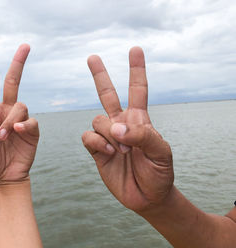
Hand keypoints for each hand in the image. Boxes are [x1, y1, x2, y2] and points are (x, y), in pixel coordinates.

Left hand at [0, 44, 38, 185]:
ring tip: (3, 136)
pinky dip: (25, 124)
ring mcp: (19, 121)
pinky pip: (31, 121)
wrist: (5, 178)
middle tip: (25, 45)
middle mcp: (5, 112)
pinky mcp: (32, 131)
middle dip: (17, 63)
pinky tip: (17, 132)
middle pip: (12, 83)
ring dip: (10, 119)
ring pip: (20, 105)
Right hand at [82, 47, 173, 212]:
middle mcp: (121, 123)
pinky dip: (97, 143)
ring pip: (97, 119)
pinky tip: (108, 153)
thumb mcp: (161, 151)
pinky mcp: (96, 149)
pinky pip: (87, 136)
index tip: (135, 50)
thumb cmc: (159, 172)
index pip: (137, 89)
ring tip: (121, 151)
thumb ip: (141, 135)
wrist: (147, 196)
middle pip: (107, 94)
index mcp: (139, 119)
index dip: (136, 70)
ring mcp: (107, 136)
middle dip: (100, 75)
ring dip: (108, 134)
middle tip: (92, 57)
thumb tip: (115, 127)